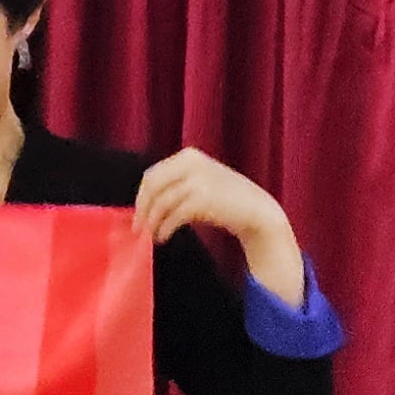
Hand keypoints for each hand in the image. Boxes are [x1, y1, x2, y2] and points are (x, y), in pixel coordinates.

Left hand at [132, 147, 303, 298]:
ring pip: (161, 202)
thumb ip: (175, 184)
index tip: (138, 215)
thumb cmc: (224, 201)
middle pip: (152, 186)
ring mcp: (197, 179)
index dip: (141, 197)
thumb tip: (143, 204)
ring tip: (153, 236)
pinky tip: (164, 237)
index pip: (152, 175)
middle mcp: (191, 163)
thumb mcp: (199, 183)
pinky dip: (165, 228)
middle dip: (142, 209)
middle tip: (139, 228)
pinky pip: (173, 215)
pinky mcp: (202, 198)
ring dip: (153, 222)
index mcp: (188, 156)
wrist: (256, 211)